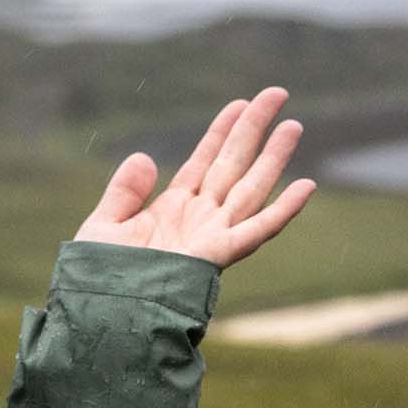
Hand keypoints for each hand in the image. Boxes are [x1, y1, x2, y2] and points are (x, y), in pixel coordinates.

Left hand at [75, 87, 317, 267]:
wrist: (102, 312)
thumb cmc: (100, 280)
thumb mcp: (105, 225)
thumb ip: (125, 191)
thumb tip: (145, 156)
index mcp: (174, 210)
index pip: (205, 160)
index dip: (222, 130)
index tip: (239, 102)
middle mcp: (199, 219)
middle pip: (234, 164)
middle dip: (255, 130)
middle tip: (277, 94)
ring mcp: (212, 236)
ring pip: (251, 188)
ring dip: (274, 158)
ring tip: (294, 125)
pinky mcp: (218, 254)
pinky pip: (259, 229)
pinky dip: (284, 210)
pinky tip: (307, 185)